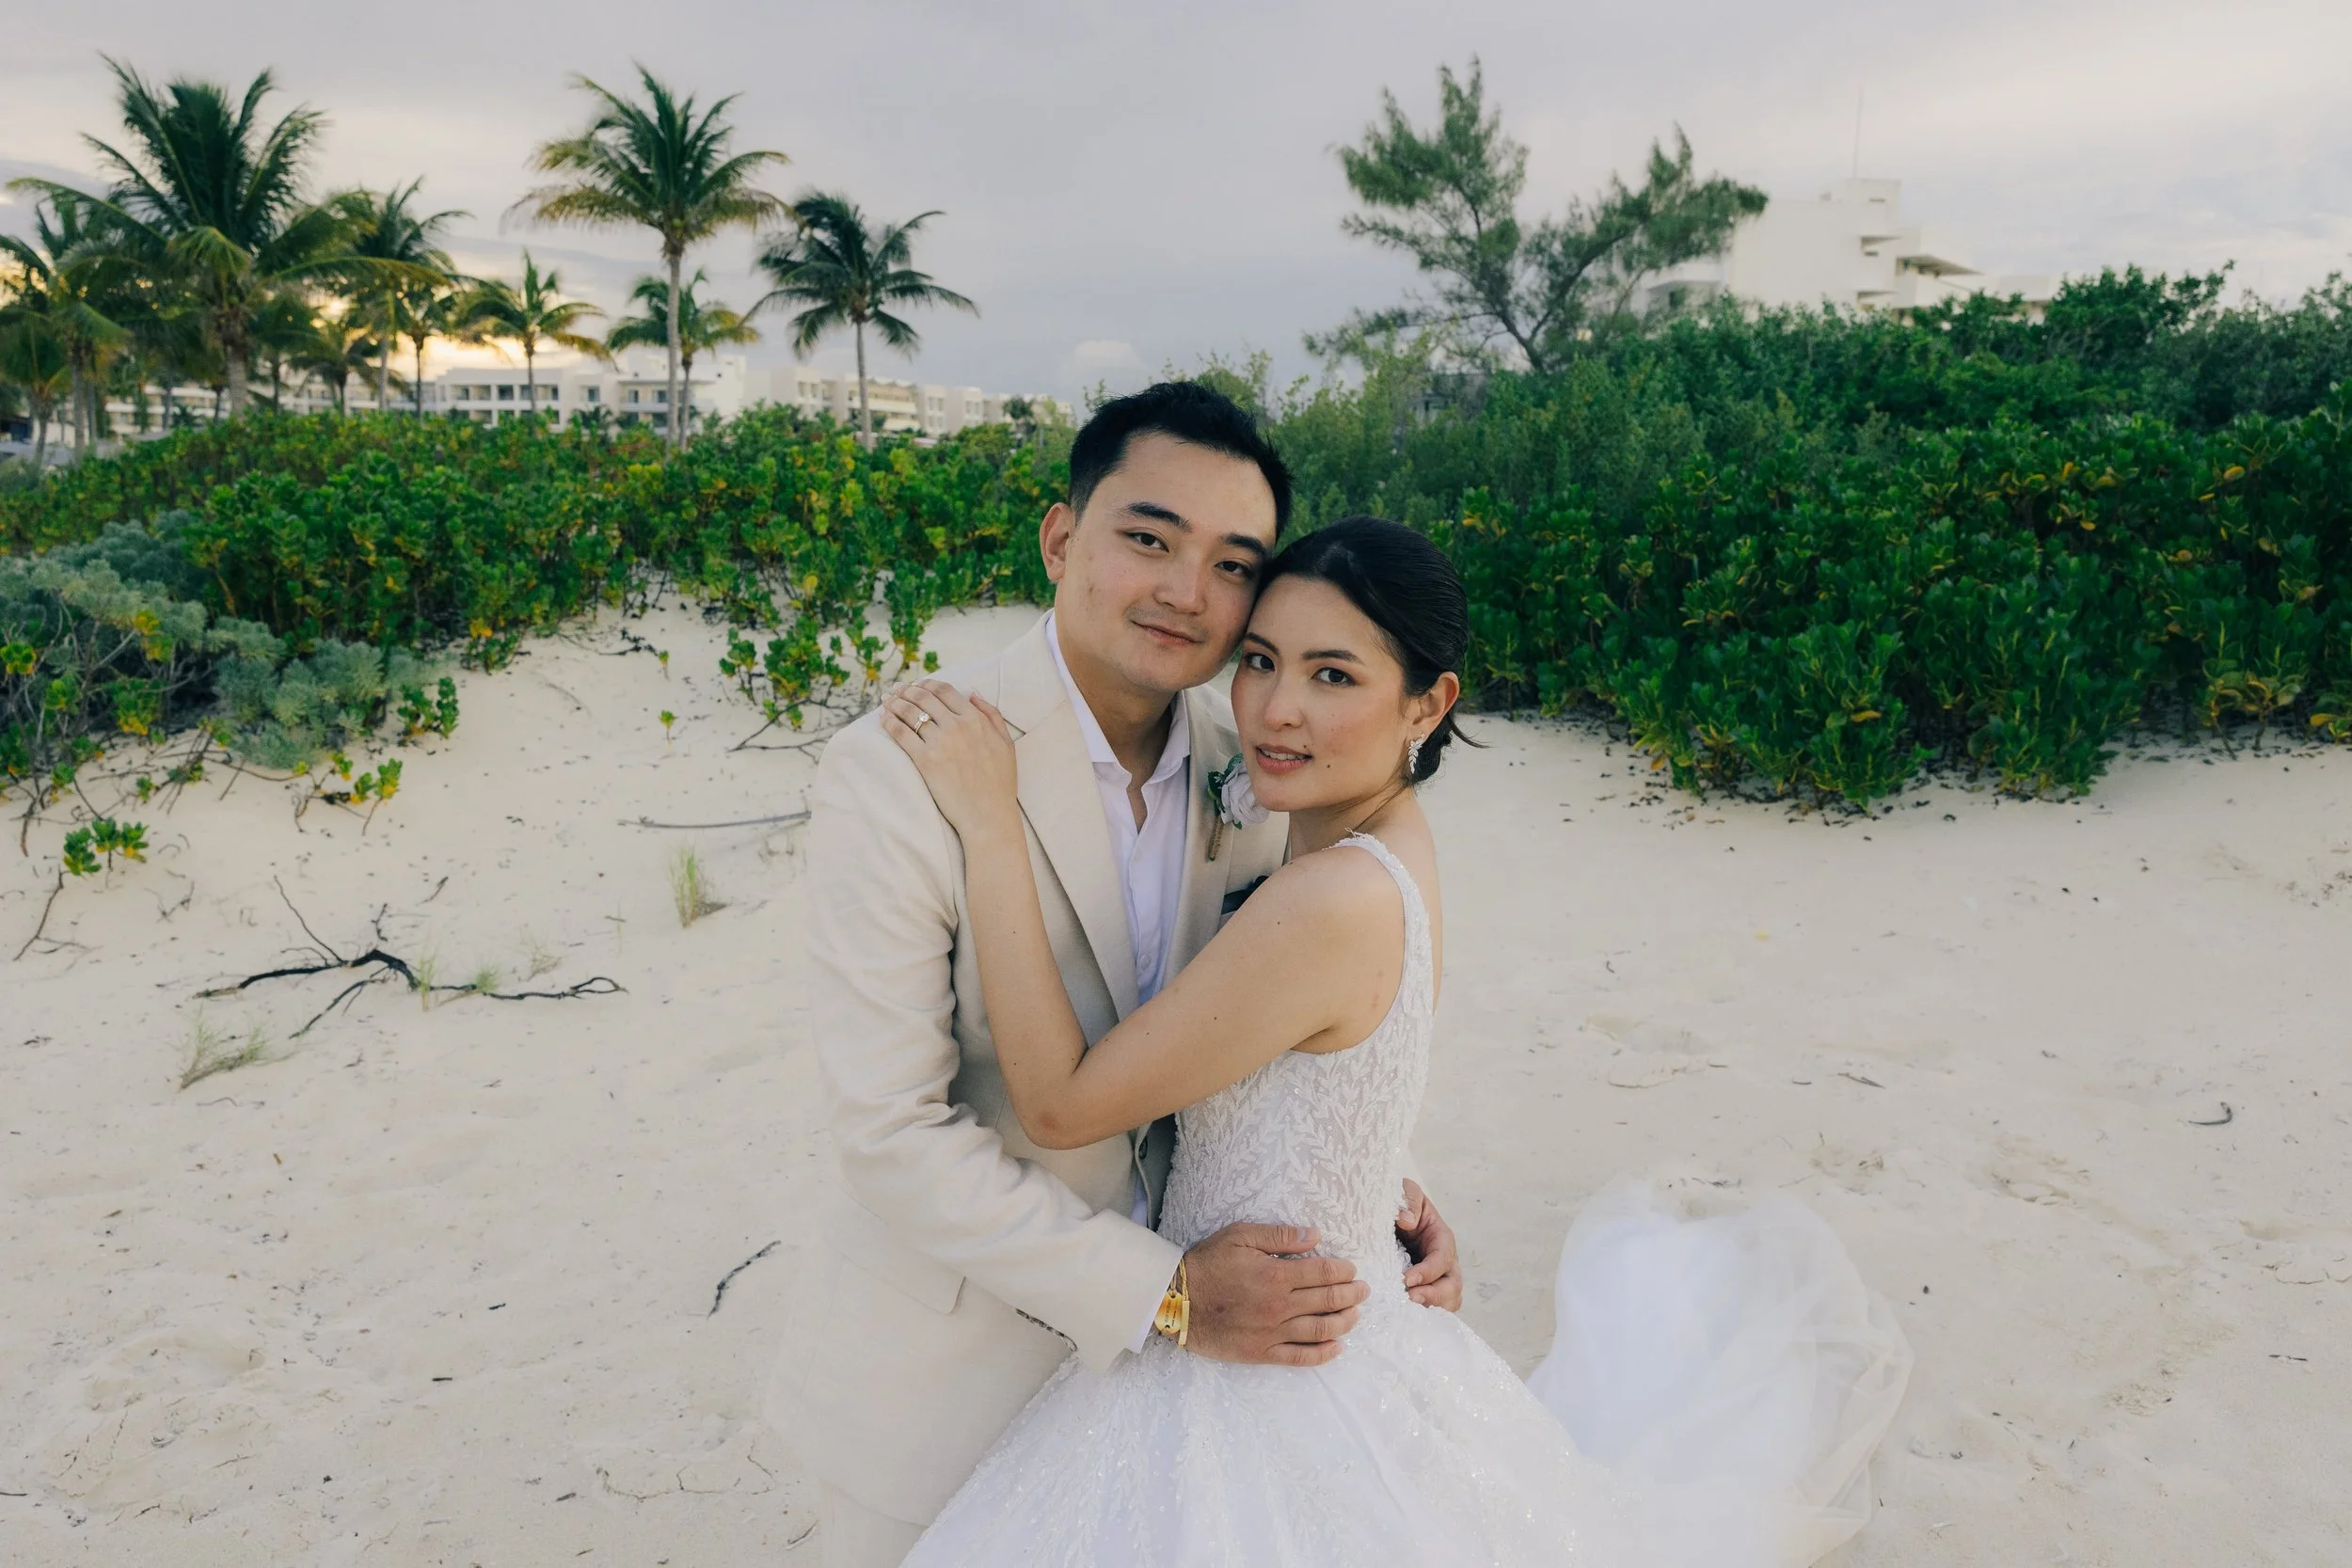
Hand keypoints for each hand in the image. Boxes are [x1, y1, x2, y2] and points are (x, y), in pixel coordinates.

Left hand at [879, 680, 1019, 837]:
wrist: (988, 815)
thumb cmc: (999, 783)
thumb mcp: (1006, 743)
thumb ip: (992, 715)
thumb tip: (972, 693)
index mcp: (976, 720)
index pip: (945, 691)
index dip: (927, 684)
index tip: (918, 685)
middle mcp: (957, 726)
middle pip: (924, 698)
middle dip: (907, 690)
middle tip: (896, 690)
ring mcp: (940, 742)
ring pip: (911, 712)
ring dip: (895, 702)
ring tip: (886, 701)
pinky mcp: (925, 760)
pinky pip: (902, 734)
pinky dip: (890, 722)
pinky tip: (883, 718)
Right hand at [1181, 1223, 1368, 1366]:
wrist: (1176, 1300)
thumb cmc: (1208, 1264)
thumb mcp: (1240, 1236)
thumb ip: (1280, 1235)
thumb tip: (1316, 1234)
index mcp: (1277, 1275)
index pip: (1324, 1272)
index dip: (1344, 1271)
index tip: (1353, 1269)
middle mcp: (1280, 1305)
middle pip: (1329, 1301)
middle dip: (1352, 1295)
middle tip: (1364, 1291)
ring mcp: (1273, 1332)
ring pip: (1321, 1329)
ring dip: (1345, 1321)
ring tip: (1356, 1315)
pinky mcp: (1263, 1353)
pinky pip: (1300, 1357)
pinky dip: (1323, 1354)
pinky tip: (1337, 1348)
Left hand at [1397, 1179, 1462, 1310]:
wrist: (1392, 1216)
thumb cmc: (1401, 1204)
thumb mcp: (1405, 1191)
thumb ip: (1408, 1199)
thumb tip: (1407, 1221)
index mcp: (1442, 1239)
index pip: (1442, 1259)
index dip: (1428, 1272)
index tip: (1406, 1279)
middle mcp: (1445, 1262)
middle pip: (1453, 1286)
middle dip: (1434, 1296)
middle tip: (1410, 1299)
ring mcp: (1438, 1279)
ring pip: (1447, 1302)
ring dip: (1431, 1309)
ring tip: (1408, 1312)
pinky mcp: (1426, 1290)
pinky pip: (1433, 1309)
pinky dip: (1424, 1316)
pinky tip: (1404, 1318)